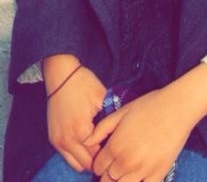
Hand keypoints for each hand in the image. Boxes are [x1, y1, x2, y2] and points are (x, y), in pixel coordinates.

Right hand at [43, 56, 106, 171]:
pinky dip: (77, 155)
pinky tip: (86, 142)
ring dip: (87, 159)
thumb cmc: (83, 84)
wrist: (61, 76)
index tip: (116, 143)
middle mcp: (67, 141)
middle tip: (108, 146)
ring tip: (97, 145)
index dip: (109, 151)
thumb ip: (110, 117)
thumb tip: (119, 130)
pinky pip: (66, 157)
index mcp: (81, 131)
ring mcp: (58, 141)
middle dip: (98, 159)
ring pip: (76, 164)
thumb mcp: (102, 98)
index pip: (98, 155)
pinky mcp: (53, 139)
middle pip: (87, 164)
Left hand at [88, 63, 206, 181]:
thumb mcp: (121, 112)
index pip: (98, 167)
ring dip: (121, 181)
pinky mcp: (158, 174)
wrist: (177, 107)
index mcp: (114, 146)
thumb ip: (101, 128)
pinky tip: (140, 178)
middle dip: (108, 175)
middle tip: (115, 167)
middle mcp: (125, 162)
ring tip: (126, 172)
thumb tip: (86, 142)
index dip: (99, 165)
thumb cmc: (149, 106)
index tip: (105, 160)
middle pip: (107, 180)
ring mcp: (142, 170)